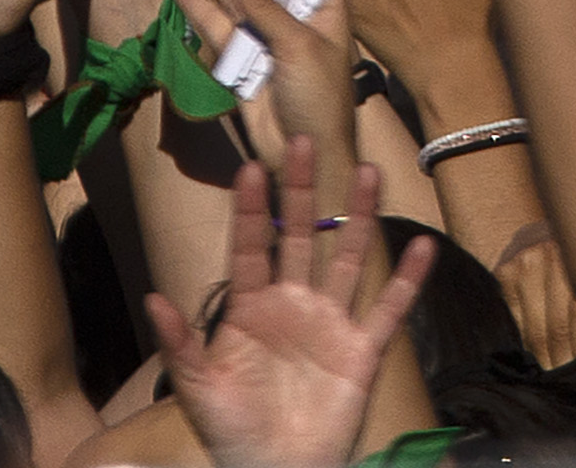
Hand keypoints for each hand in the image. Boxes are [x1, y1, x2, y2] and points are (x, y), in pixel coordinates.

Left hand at [146, 141, 433, 467]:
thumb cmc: (232, 434)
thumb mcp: (199, 390)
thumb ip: (180, 345)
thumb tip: (152, 299)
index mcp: (250, 310)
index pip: (250, 248)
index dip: (251, 210)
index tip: (250, 168)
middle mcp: (292, 306)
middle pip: (300, 236)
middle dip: (301, 191)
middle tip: (302, 141)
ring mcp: (330, 325)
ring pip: (347, 258)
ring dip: (358, 216)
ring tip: (366, 171)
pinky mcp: (361, 351)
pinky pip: (388, 309)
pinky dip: (407, 280)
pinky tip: (424, 248)